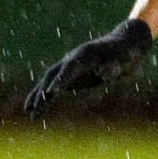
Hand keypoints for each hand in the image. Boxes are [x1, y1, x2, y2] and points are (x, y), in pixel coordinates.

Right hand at [25, 18, 154, 117]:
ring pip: (49, 81)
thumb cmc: (127, 54)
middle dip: (45, 90)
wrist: (124, 44)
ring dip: (39, 96)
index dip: (62, 79)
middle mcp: (73, 58)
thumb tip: (103, 72)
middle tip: (36, 107)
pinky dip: (43, 98)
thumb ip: (115, 66)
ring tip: (30, 113)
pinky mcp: (70, 76)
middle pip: (54, 74)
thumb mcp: (126, 59)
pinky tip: (34, 112)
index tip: (52, 92)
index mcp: (86, 53)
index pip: (71, 66)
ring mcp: (69, 66)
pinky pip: (52, 87)